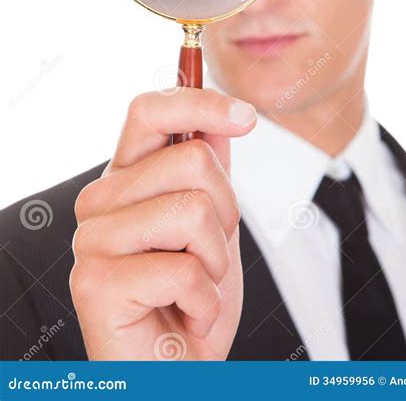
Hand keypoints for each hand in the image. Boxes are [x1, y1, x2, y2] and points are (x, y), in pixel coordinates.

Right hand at [69, 87, 256, 359]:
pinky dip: (205, 302)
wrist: (176, 370)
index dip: (199, 102)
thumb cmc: (191, 298)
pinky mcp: (94, 282)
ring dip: (216, 262)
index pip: (148, 110)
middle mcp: (99, 200)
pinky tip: (184, 316)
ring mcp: (91, 239)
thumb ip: (211, 168)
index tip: (246, 117)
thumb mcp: (214, 223)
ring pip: (193, 210)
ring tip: (195, 287)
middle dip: (226, 213)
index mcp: (125, 178)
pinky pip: (185, 269)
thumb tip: (223, 115)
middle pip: (192, 160)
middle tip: (206, 256)